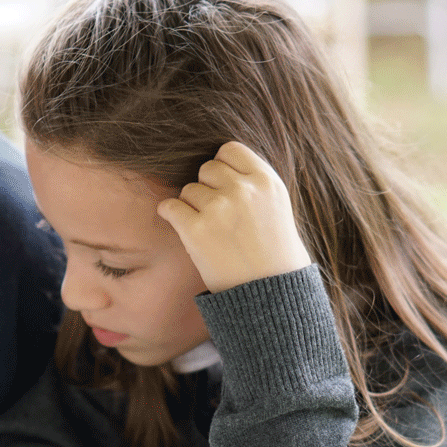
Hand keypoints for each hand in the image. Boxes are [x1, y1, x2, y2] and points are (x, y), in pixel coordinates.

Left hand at [156, 141, 312, 293]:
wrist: (272, 296)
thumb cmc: (273, 254)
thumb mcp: (276, 207)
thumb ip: (251, 183)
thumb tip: (215, 165)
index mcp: (267, 181)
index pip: (229, 150)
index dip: (222, 168)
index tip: (223, 188)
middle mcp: (244, 190)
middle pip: (206, 169)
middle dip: (207, 189)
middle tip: (216, 216)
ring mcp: (219, 208)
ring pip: (188, 190)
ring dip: (192, 207)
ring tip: (209, 231)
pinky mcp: (197, 229)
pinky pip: (169, 207)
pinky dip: (171, 216)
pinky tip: (183, 229)